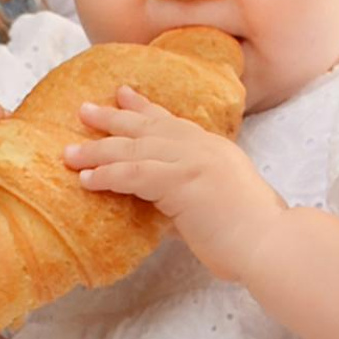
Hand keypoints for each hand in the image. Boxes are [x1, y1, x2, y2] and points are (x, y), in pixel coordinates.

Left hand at [67, 86, 284, 280]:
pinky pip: (135, 172)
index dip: (145, 108)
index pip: (173, 122)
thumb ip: (188, 203)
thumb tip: (165, 214)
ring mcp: (194, 161)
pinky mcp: (183, 181)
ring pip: (135, 147)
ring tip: (68, 153)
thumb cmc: (250, 237)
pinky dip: (108, 175)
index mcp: (214, 150)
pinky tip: (86, 180)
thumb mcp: (216, 208)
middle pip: (149, 125)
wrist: (271, 244)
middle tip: (84, 109)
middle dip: (113, 117)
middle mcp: (203, 147)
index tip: (122, 95)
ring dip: (98, 150)